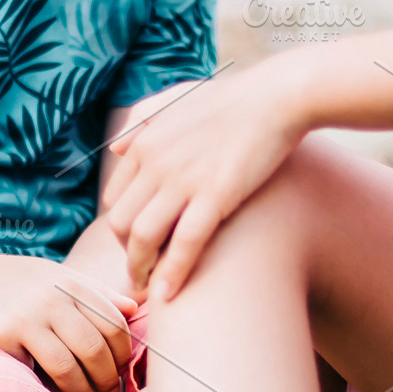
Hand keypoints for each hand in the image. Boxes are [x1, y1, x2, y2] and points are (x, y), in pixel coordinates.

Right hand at [0, 245, 132, 391]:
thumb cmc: (8, 281)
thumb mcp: (53, 275)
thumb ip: (94, 291)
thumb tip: (134, 308)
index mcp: (72, 283)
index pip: (115, 324)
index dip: (124, 353)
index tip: (121, 372)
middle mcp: (54, 297)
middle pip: (97, 348)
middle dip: (108, 379)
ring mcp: (29, 316)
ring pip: (72, 365)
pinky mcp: (4, 335)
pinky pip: (38, 372)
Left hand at [106, 68, 306, 300]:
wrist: (277, 97)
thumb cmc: (232, 99)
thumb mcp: (177, 98)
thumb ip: (142, 119)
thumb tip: (116, 148)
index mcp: (144, 142)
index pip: (115, 200)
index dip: (122, 231)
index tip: (137, 247)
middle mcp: (156, 162)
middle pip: (121, 223)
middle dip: (129, 254)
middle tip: (143, 272)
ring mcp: (184, 179)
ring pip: (144, 237)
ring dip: (142, 269)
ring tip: (150, 288)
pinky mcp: (216, 194)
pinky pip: (184, 243)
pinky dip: (173, 273)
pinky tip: (170, 294)